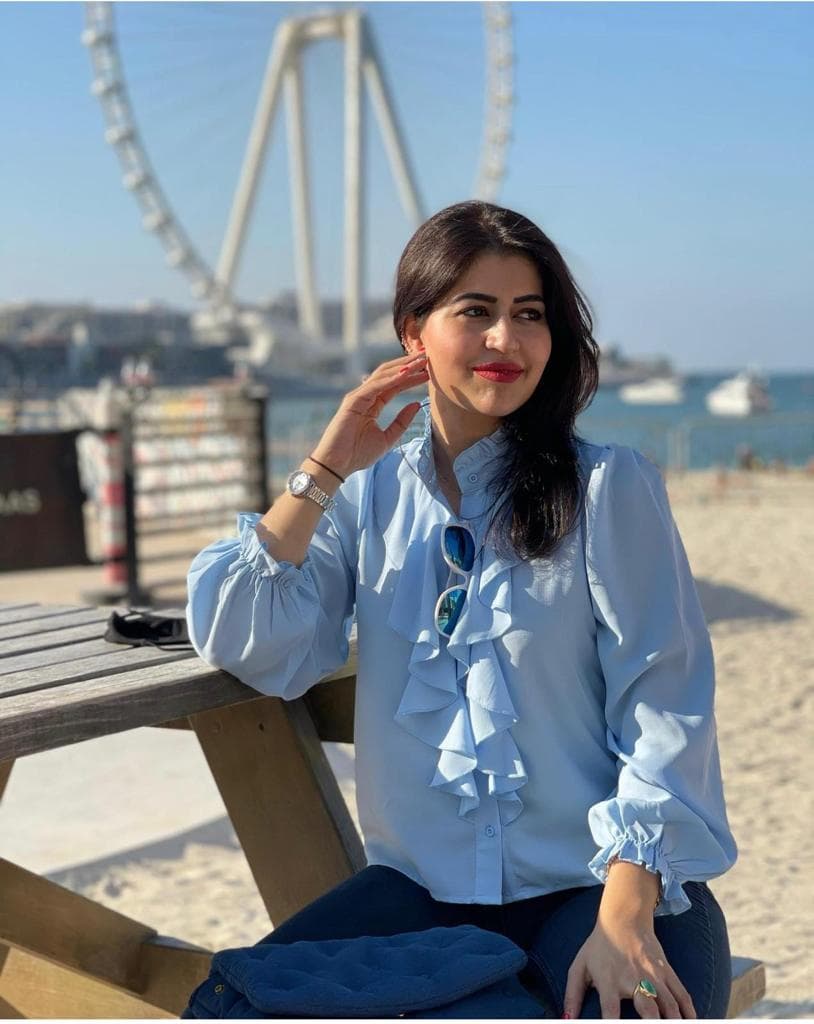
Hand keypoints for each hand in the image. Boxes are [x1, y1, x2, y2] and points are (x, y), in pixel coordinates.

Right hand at [310, 352, 428, 477]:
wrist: (337, 465)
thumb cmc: (358, 454)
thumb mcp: (387, 438)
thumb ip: (402, 422)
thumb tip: (417, 404)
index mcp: (374, 404)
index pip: (396, 385)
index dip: (412, 377)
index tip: (428, 371)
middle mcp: (366, 396)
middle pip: (390, 375)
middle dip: (409, 365)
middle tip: (427, 356)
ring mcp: (358, 397)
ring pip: (383, 376)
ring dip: (402, 367)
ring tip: (420, 361)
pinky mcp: (352, 401)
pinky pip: (374, 386)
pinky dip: (390, 379)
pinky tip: (405, 374)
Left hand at [562, 917, 695, 1019]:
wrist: (623, 918)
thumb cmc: (599, 947)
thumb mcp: (579, 967)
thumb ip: (572, 996)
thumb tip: (565, 1020)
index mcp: (609, 981)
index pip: (610, 1012)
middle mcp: (633, 979)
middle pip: (648, 1012)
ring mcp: (653, 975)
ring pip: (670, 1005)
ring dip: (674, 1021)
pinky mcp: (667, 970)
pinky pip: (682, 994)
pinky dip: (688, 1010)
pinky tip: (690, 1021)